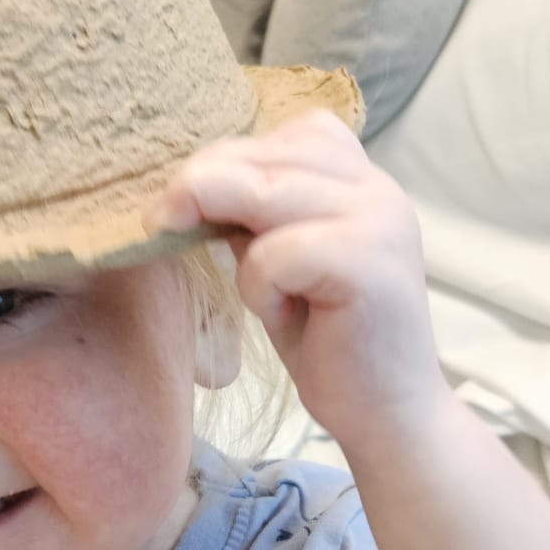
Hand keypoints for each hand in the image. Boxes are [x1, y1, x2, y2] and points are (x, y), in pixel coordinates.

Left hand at [143, 112, 450, 456]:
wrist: (388, 415)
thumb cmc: (329, 342)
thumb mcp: (281, 262)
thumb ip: (254, 215)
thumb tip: (188, 185)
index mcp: (360, 179)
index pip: (281, 134)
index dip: (223, 162)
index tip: (184, 208)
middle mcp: (376, 187)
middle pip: (262, 154)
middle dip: (199, 188)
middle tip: (161, 226)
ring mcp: (378, 219)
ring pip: (261, 193)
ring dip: (238, 248)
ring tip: (265, 294)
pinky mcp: (366, 263)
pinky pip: (274, 255)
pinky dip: (259, 289)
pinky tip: (286, 316)